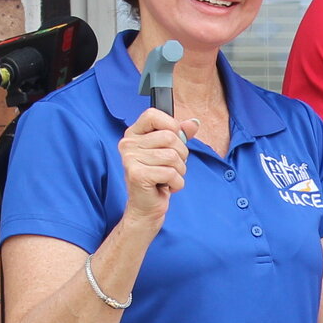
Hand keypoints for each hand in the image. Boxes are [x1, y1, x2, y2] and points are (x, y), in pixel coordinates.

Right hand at [117, 107, 193, 231]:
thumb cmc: (157, 179)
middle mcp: (128, 144)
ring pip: (173, 156)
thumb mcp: (169, 152)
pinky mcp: (137, 175)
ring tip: (168, 178)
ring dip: (180, 171)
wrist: (146, 207)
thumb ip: (180, 134)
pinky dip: (177, 183)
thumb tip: (194, 122)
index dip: (171, 125)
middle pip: (169, 137)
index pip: (153, 115)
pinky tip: (166, 187)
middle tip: (172, 167)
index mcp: (133, 134)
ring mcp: (130, 159)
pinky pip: (171, 173)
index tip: (174, 140)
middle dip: (181, 154)